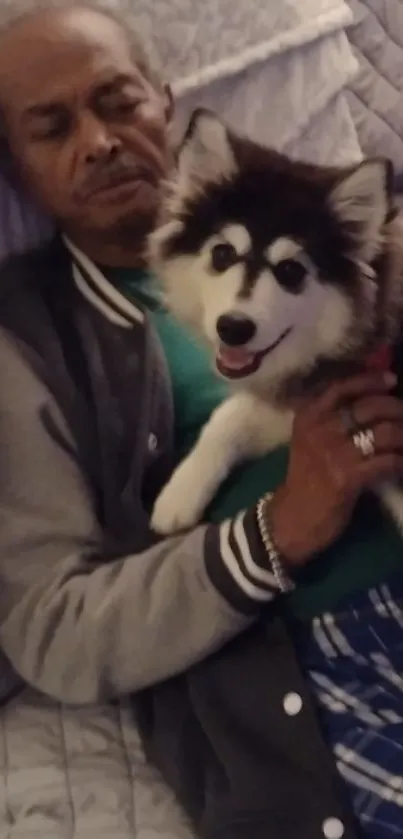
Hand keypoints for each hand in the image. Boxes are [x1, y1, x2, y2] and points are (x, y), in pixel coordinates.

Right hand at [267, 371, 402, 565]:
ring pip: (383, 433)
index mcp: (308, 416)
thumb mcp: (309, 440)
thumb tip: (372, 402)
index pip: (341, 387)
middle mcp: (319, 430)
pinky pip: (387, 462)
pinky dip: (402, 463)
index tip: (391, 380)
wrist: (292, 519)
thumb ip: (331, 419)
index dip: (370, 380)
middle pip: (369, 408)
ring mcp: (334, 454)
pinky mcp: (348, 478)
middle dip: (396, 409)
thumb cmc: (306, 478)